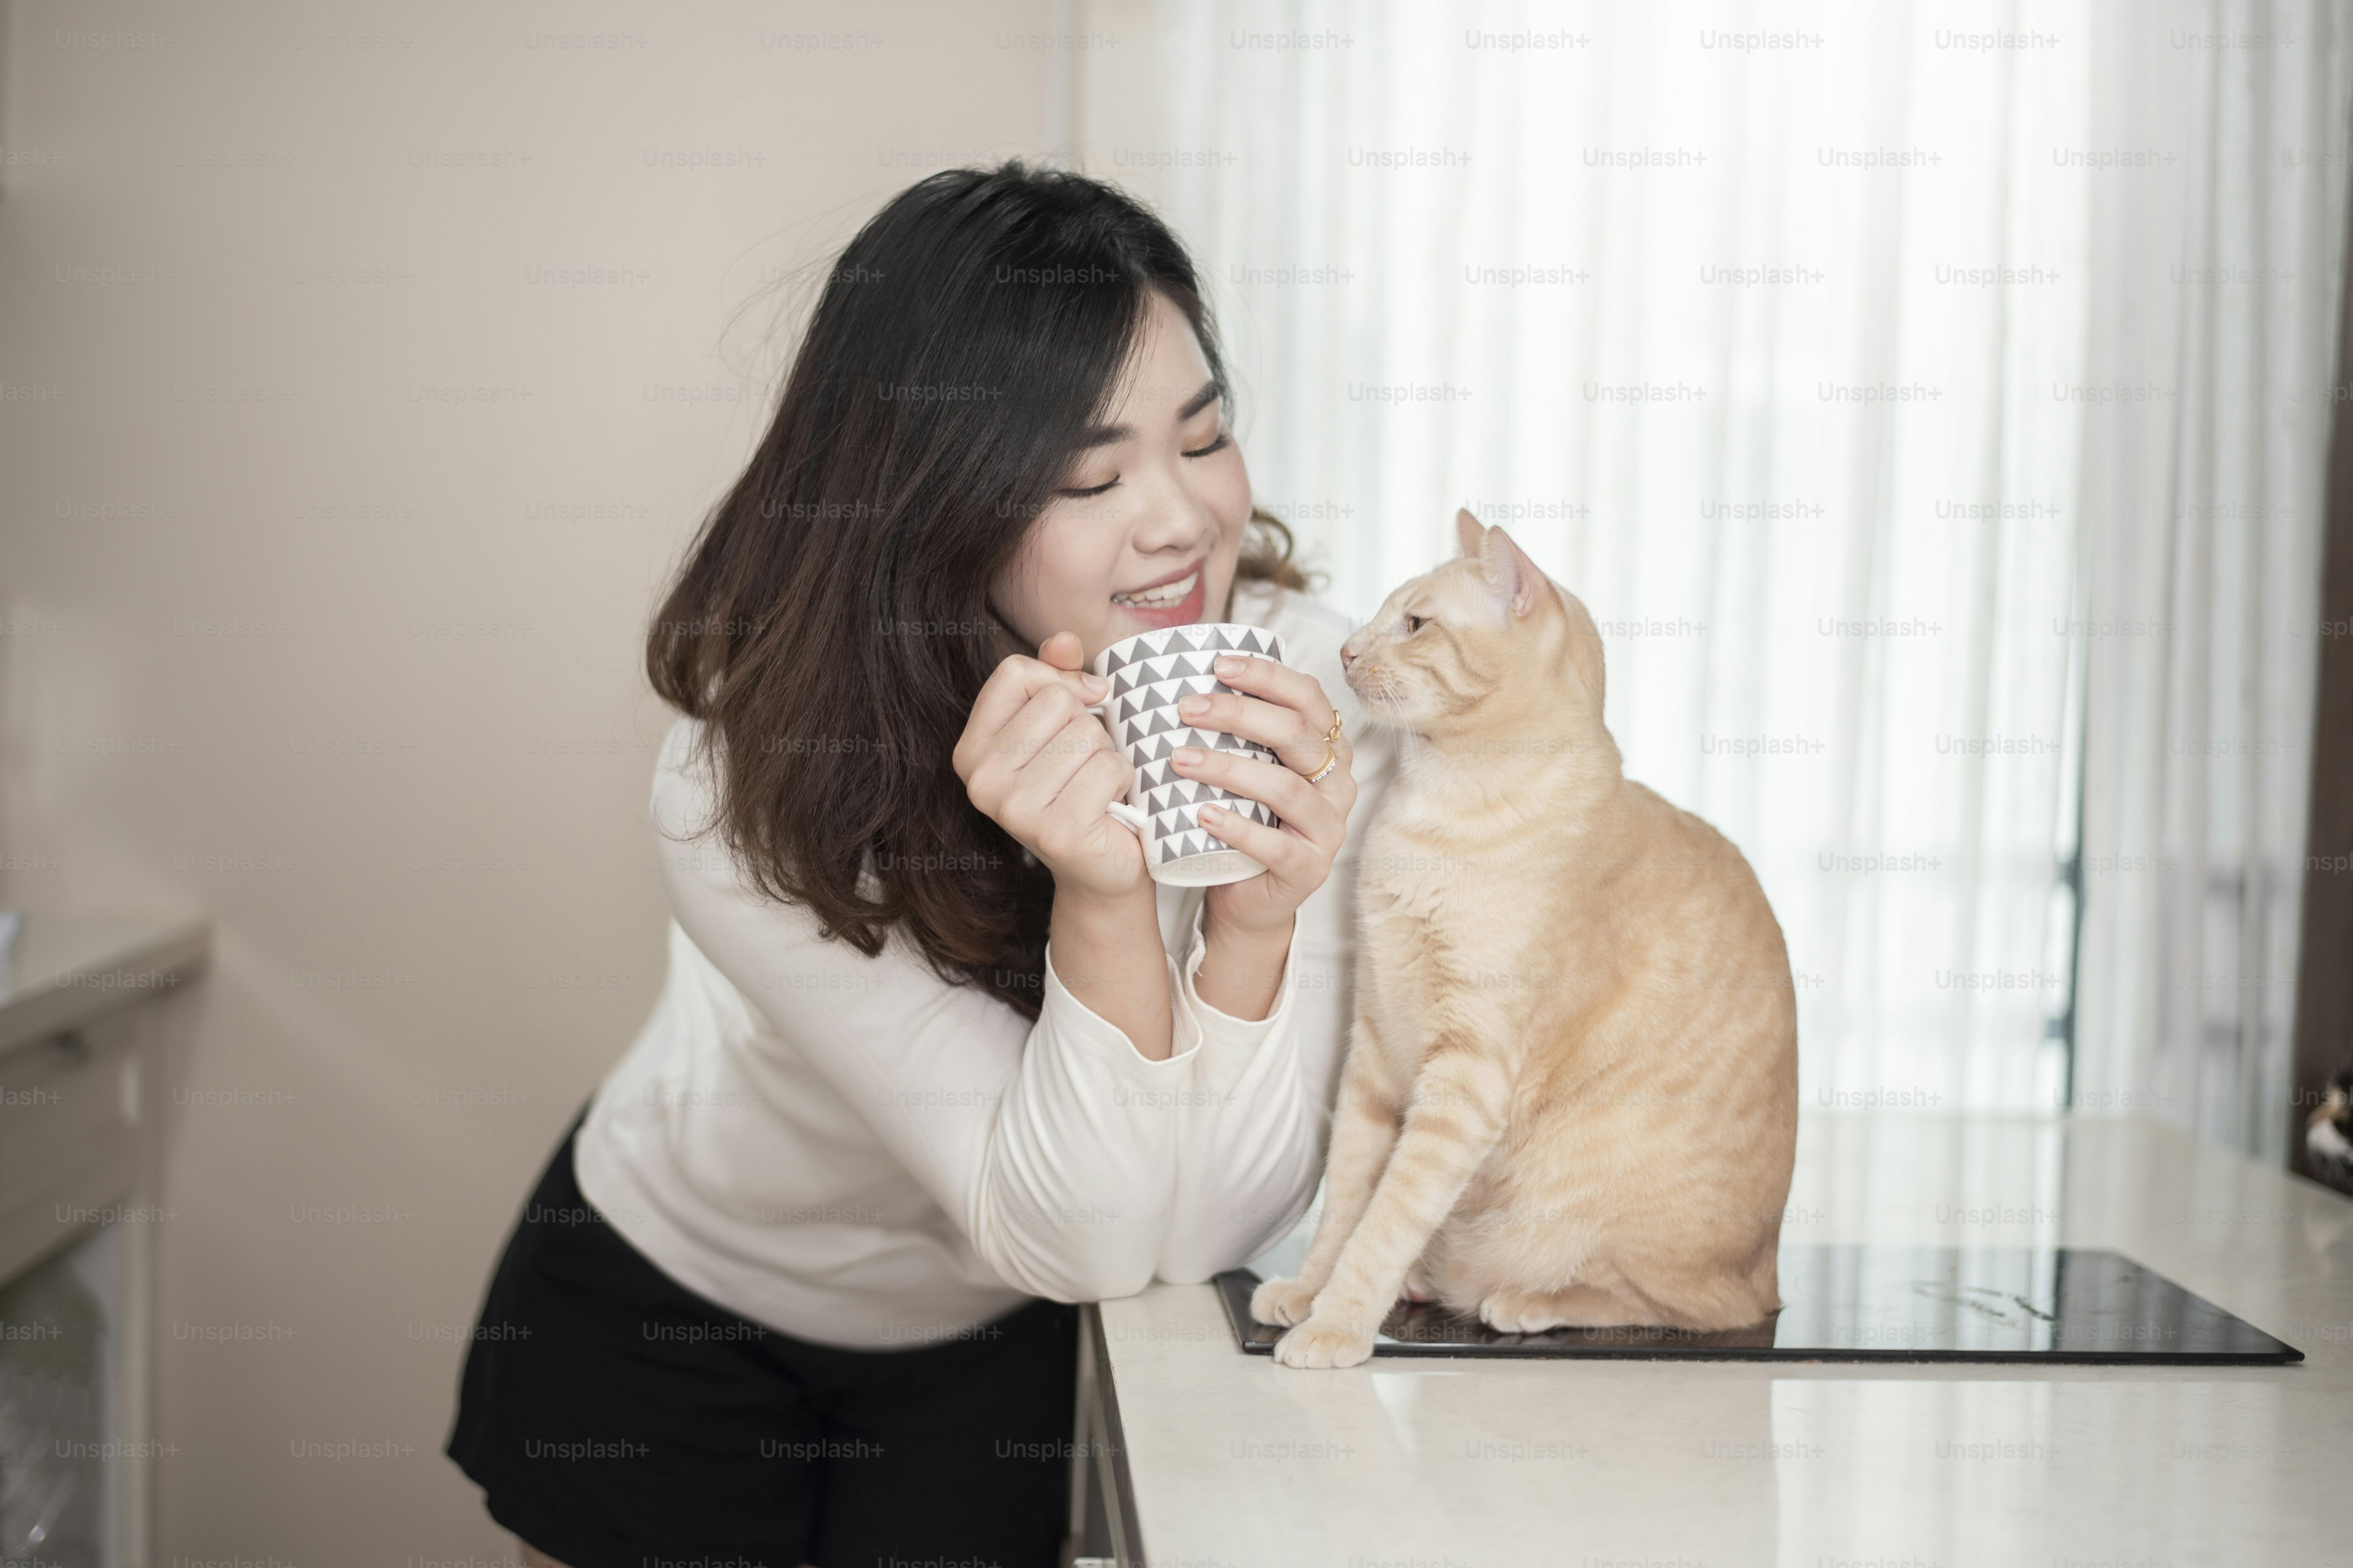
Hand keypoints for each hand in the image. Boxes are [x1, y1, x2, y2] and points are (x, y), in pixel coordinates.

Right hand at [953, 632, 1145, 900]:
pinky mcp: (1055, 830)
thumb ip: (1059, 678)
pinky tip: (1110, 806)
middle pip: (1056, 701)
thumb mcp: (1065, 726)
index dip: (1058, 683)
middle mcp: (981, 780)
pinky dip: (1123, 780)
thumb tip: (1065, 640)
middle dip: (1088, 726)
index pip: (1015, 673)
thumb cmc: (1082, 789)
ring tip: (1096, 786)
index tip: (1076, 713)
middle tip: (1084, 765)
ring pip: (1086, 733)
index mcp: (971, 750)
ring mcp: (1013, 809)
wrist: (1103, 868)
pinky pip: (1108, 766)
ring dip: (1107, 754)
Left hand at [1172, 654, 1357, 938]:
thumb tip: (1183, 680)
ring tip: (1180, 760)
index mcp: (1328, 749)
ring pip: (1284, 787)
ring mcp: (1327, 828)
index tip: (1218, 665)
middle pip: (1296, 735)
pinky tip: (1202, 815)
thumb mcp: (1248, 769)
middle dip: (1239, 714)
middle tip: (1187, 708)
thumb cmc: (1245, 820)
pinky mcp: (1309, 868)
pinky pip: (1276, 845)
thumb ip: (1238, 733)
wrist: (1248, 899)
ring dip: (1228, 769)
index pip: (1308, 698)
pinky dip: (1237, 827)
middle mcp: (1337, 784)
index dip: (1267, 676)